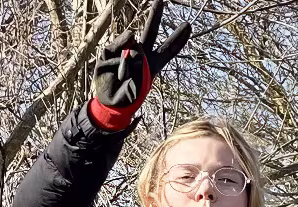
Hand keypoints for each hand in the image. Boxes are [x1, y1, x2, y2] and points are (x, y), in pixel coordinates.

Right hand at [88, 0, 192, 131]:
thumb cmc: (127, 98)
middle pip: (150, 33)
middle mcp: (140, 55)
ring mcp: (125, 53)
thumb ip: (136, 63)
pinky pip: (117, 45)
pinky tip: (117, 60)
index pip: (168, 50)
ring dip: (127, 44)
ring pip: (130, 39)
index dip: (178, 39)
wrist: (109, 106)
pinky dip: (119, 48)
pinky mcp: (110, 53)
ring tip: (123, 72)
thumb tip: (132, 38)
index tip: (188, 26)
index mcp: (152, 64)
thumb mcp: (137, 85)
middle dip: (155, 16)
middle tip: (160, 0)